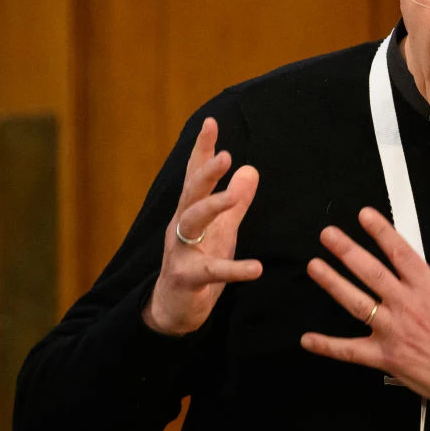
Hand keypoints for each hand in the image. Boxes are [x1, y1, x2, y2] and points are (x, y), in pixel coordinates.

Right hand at [142, 117, 261, 335]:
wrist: (173, 308)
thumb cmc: (198, 263)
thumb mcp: (221, 229)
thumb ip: (235, 201)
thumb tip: (250, 168)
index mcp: (192, 211)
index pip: (196, 175)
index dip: (203, 149)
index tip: (211, 122)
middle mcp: (182, 226)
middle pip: (191, 192)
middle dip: (206, 171)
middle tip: (226, 155)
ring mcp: (181, 251)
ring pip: (192, 222)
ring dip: (213, 207)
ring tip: (234, 198)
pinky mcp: (187, 278)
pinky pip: (209, 271)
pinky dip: (234, 269)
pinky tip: (256, 268)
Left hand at [301, 207, 429, 405]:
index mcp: (429, 291)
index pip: (402, 254)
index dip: (382, 233)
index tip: (365, 216)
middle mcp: (408, 307)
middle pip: (373, 273)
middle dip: (348, 252)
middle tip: (329, 235)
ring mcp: (394, 332)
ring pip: (358, 304)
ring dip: (334, 285)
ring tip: (315, 267)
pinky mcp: (386, 357)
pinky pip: (352, 352)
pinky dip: (329, 346)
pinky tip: (309, 339)